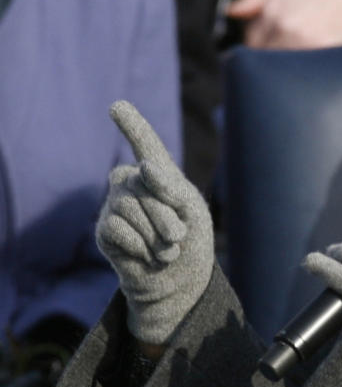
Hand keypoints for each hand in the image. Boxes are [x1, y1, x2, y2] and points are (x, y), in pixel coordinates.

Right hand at [95, 101, 213, 345]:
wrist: (178, 281)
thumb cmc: (191, 240)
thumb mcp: (192, 210)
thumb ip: (172, 186)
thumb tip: (143, 166)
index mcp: (158, 173)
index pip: (146, 145)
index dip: (133, 126)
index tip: (117, 106)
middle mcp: (131, 182)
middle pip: (149, 187)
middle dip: (170, 218)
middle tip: (177, 238)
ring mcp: (115, 204)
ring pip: (135, 210)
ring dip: (158, 237)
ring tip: (165, 249)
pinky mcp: (104, 229)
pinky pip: (121, 231)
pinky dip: (142, 249)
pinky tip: (145, 256)